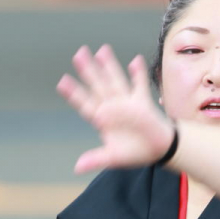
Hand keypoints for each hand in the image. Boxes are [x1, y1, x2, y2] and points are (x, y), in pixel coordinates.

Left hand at [57, 45, 174, 173]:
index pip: (85, 103)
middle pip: (98, 86)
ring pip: (116, 81)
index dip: (74, 93)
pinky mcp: (142, 102)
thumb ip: (96, 159)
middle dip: (89, 71)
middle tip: (78, 54)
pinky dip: (138, 74)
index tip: (62, 82)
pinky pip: (140, 85)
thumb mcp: (113, 158)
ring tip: (101, 50)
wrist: (158, 150)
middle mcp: (112, 107)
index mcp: (102, 119)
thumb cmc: (134, 152)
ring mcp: (127, 103)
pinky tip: (134, 60)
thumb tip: (77, 168)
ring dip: (109, 66)